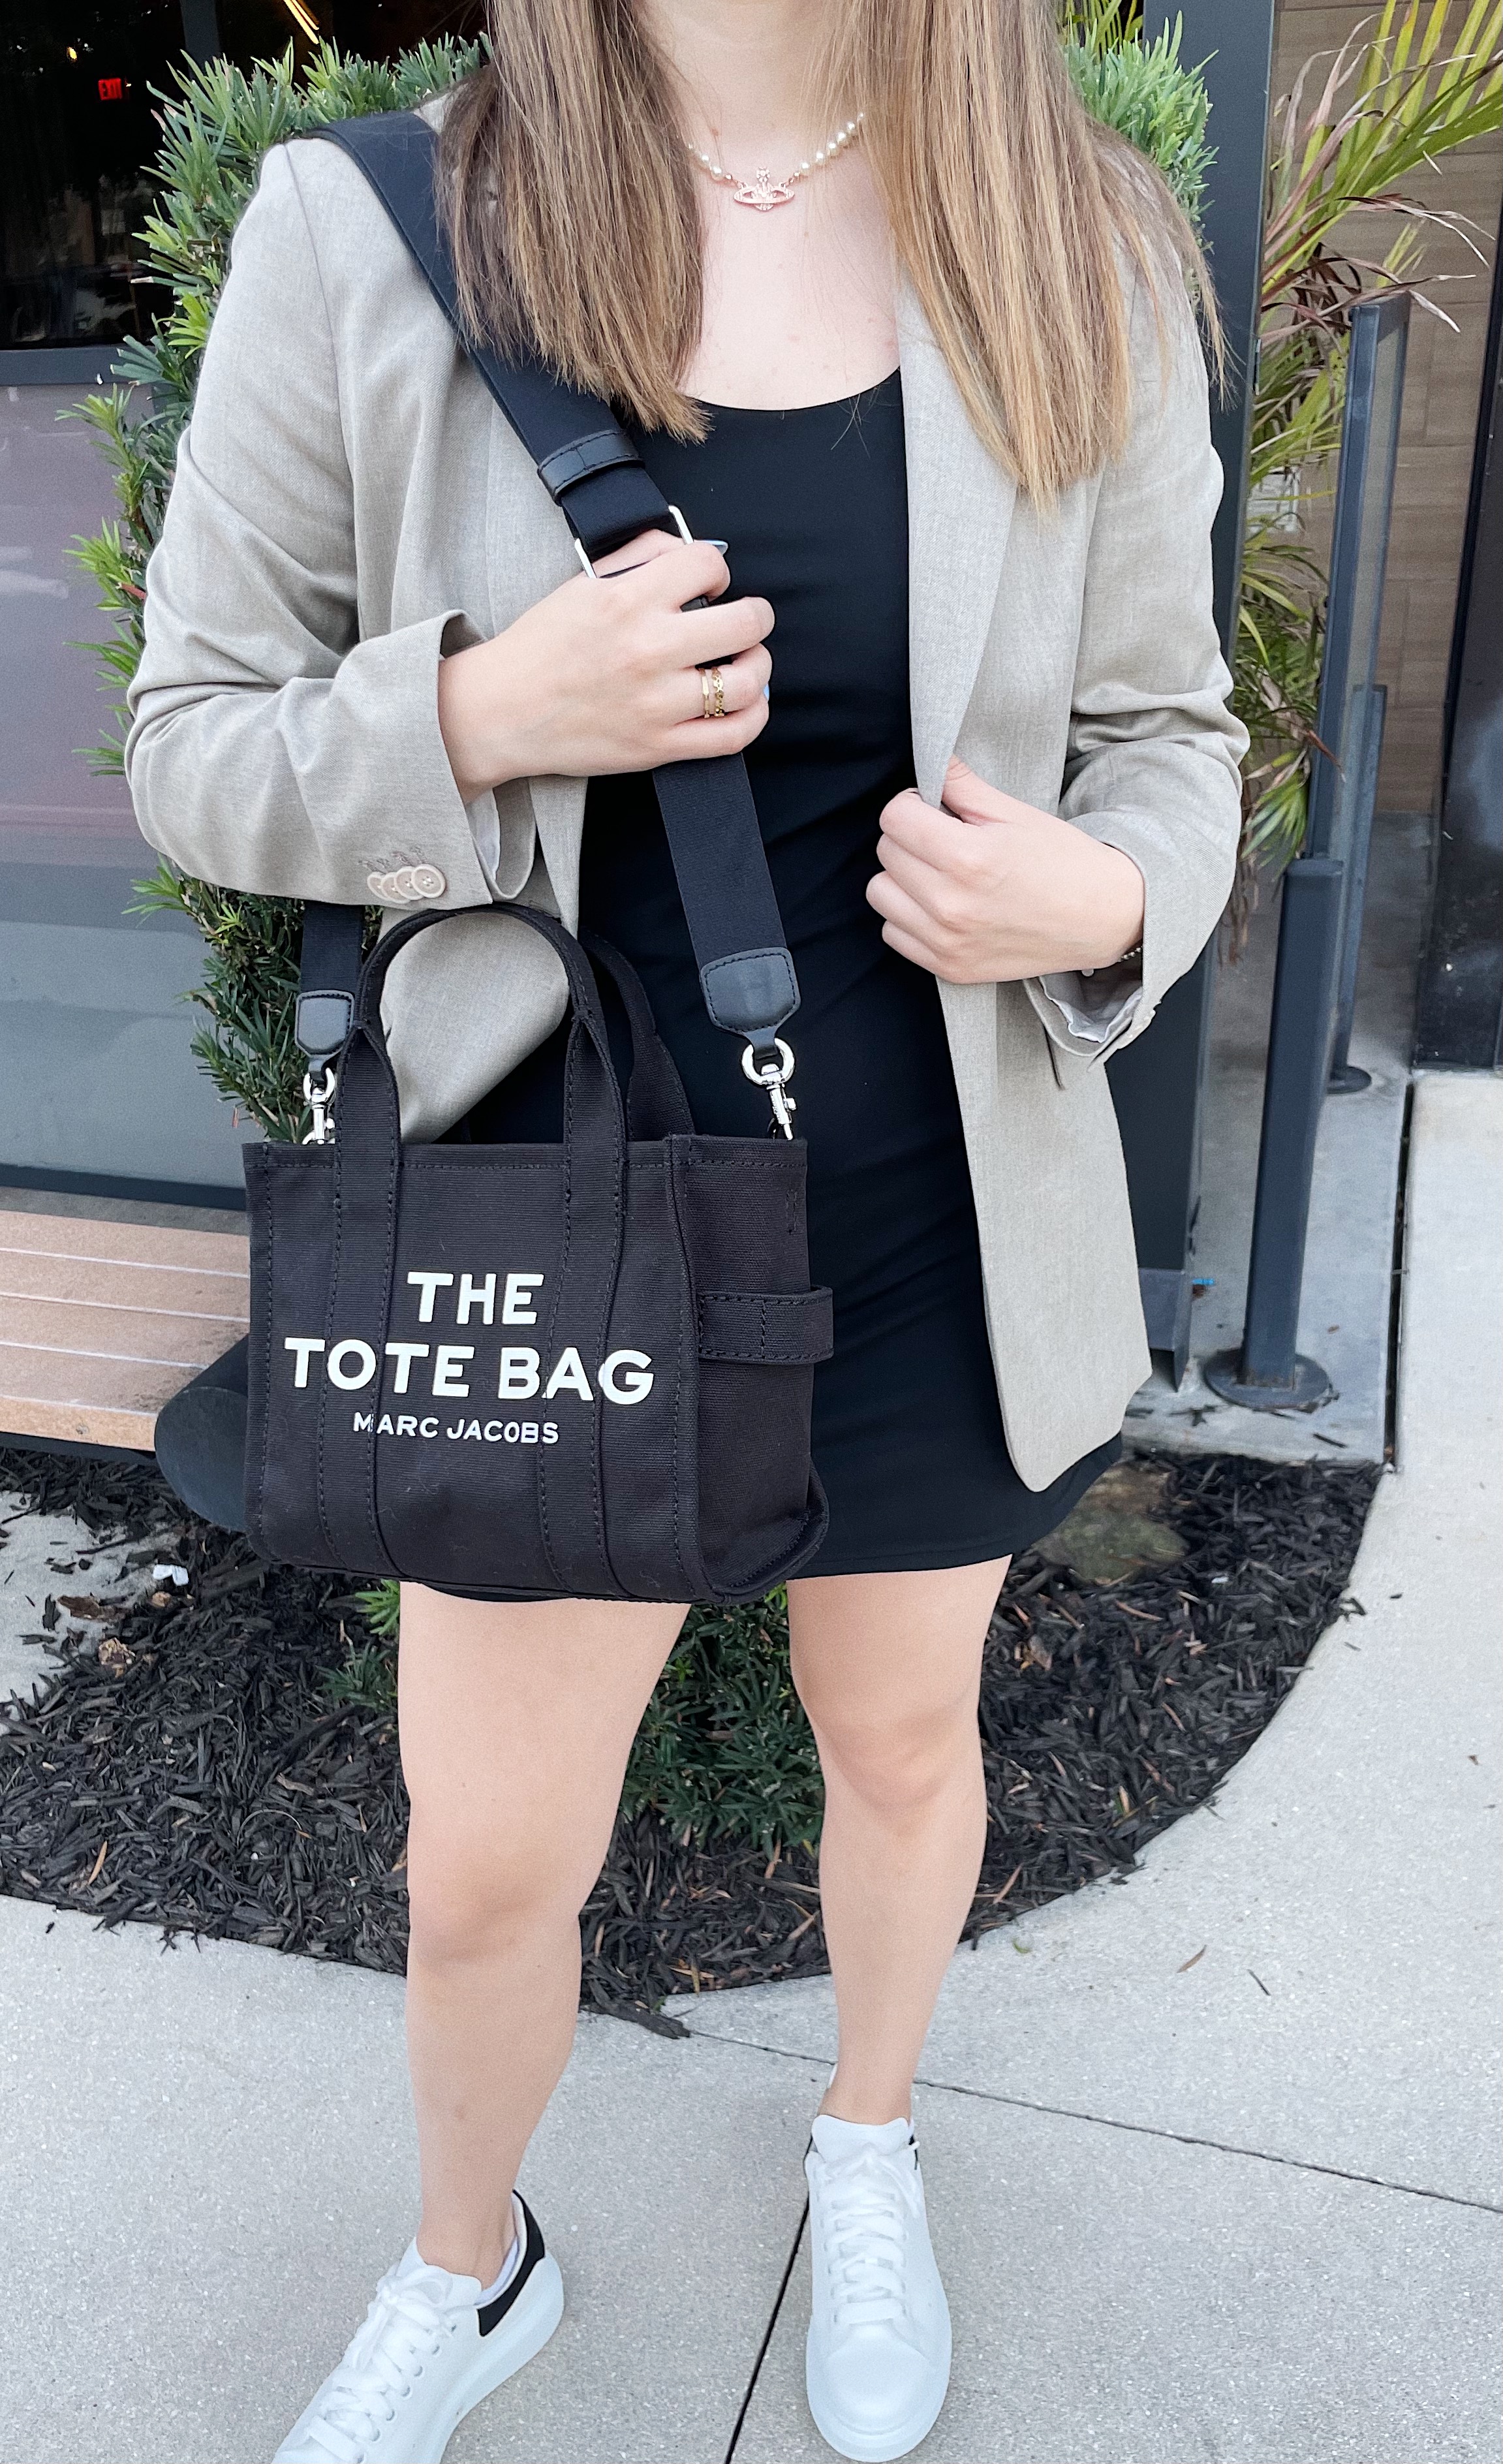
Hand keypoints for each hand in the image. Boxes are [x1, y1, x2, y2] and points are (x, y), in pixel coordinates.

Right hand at [437, 529, 772, 799]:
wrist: (501, 712)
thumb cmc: (542, 647)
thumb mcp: (581, 584)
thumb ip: (640, 556)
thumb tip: (691, 550)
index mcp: (626, 601)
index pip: (707, 565)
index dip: (717, 571)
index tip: (709, 586)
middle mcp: (647, 649)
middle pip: (745, 623)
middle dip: (755, 616)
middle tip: (745, 620)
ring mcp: (656, 703)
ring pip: (746, 682)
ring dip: (758, 665)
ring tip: (746, 661)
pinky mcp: (658, 746)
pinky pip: (732, 736)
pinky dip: (753, 716)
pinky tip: (748, 702)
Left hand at [866, 758, 1144, 982]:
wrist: (1102, 919)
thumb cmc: (1063, 861)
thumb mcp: (1014, 813)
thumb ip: (962, 786)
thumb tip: (929, 761)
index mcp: (967, 857)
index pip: (894, 817)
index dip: (911, 804)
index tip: (933, 808)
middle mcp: (949, 904)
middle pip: (886, 853)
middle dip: (909, 838)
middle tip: (944, 839)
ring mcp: (946, 941)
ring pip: (881, 894)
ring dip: (902, 878)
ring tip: (938, 874)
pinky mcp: (948, 968)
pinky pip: (894, 934)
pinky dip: (908, 917)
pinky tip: (940, 906)